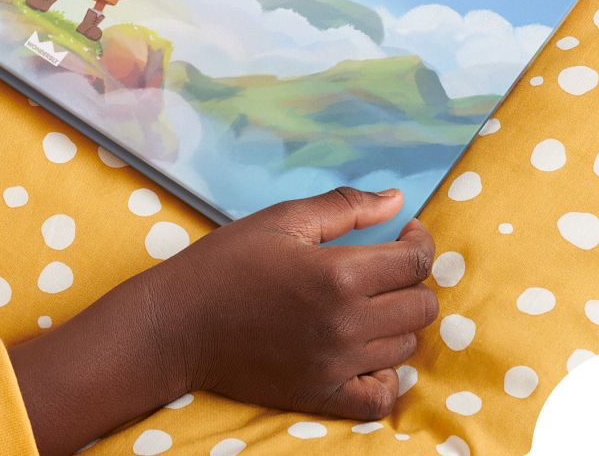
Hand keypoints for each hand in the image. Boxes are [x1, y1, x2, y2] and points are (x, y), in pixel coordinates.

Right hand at [8, 188, 436, 455]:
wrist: (177, 324)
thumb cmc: (224, 264)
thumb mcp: (280, 220)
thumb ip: (344, 207)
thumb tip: (397, 201)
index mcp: (337, 274)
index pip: (415, 263)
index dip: (420, 243)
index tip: (406, 235)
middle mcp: (345, 324)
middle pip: (421, 307)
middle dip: (412, 281)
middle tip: (385, 269)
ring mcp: (336, 365)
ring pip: (405, 346)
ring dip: (396, 322)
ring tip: (366, 304)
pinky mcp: (322, 395)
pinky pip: (382, 395)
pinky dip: (384, 375)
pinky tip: (364, 352)